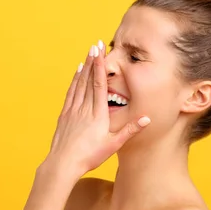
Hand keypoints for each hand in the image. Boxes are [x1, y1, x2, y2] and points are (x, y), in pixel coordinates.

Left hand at [46, 41, 150, 175]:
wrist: (63, 164)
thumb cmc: (89, 156)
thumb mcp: (113, 145)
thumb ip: (130, 130)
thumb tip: (147, 118)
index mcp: (98, 115)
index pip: (99, 85)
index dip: (100, 67)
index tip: (100, 52)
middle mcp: (84, 109)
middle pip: (89, 80)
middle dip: (93, 62)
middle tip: (95, 45)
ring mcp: (73, 111)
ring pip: (79, 84)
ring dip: (84, 68)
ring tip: (88, 54)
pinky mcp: (64, 115)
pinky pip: (71, 93)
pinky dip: (75, 81)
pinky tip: (77, 73)